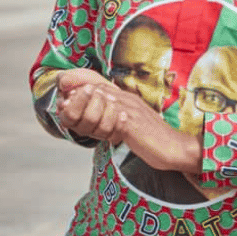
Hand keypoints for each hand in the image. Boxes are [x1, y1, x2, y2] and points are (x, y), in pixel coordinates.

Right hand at [55, 70, 130, 142]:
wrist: (105, 93)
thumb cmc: (86, 86)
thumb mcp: (76, 78)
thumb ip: (68, 78)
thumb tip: (64, 82)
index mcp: (69, 115)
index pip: (71, 114)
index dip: (80, 100)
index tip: (87, 87)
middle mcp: (82, 127)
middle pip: (89, 120)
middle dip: (97, 101)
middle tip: (100, 91)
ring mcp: (96, 132)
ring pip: (103, 128)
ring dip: (110, 110)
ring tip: (112, 99)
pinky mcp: (111, 134)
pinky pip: (117, 134)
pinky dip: (121, 122)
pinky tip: (122, 113)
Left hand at [57, 70, 199, 172]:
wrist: (174, 148)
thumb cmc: (151, 140)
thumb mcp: (129, 125)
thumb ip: (113, 119)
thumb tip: (94, 121)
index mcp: (126, 99)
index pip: (99, 86)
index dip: (80, 90)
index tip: (65, 99)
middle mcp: (127, 100)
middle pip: (96, 90)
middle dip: (77, 97)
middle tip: (62, 105)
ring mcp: (130, 110)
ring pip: (100, 101)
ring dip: (84, 109)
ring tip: (72, 116)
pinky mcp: (132, 123)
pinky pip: (110, 118)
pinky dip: (97, 121)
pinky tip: (89, 127)